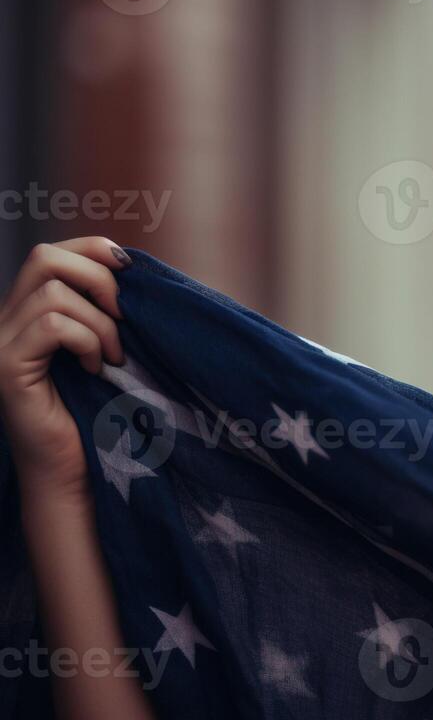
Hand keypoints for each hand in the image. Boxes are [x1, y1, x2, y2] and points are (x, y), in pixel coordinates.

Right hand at [0, 238, 128, 501]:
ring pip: (54, 293)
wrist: (77, 470)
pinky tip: (95, 368)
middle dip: (99, 278)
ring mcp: (0, 344)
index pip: (50, 252)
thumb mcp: (107, 345)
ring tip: (113, 356)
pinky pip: (53, 325)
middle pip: (44, 257)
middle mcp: (3, 322)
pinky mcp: (6, 368)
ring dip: (100, 322)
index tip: (131, 271)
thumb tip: (132, 264)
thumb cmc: (101, 411)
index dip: (93, 249)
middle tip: (124, 318)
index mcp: (26, 311)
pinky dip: (86, 340)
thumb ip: (106, 307)